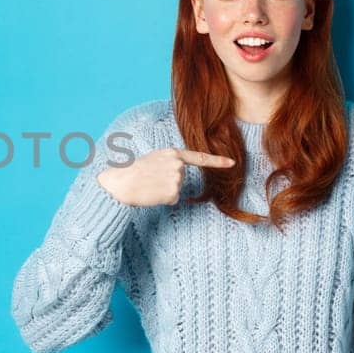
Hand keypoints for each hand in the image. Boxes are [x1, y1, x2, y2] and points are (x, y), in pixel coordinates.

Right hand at [97, 148, 236, 206]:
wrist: (121, 183)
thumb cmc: (132, 172)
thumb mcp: (153, 159)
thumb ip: (170, 163)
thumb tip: (178, 177)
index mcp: (172, 153)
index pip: (199, 157)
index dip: (217, 161)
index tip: (232, 163)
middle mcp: (177, 164)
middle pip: (182, 178)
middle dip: (168, 182)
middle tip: (150, 179)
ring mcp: (176, 178)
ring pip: (176, 190)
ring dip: (164, 191)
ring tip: (149, 185)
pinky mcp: (173, 192)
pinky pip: (172, 199)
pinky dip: (162, 199)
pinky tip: (152, 194)